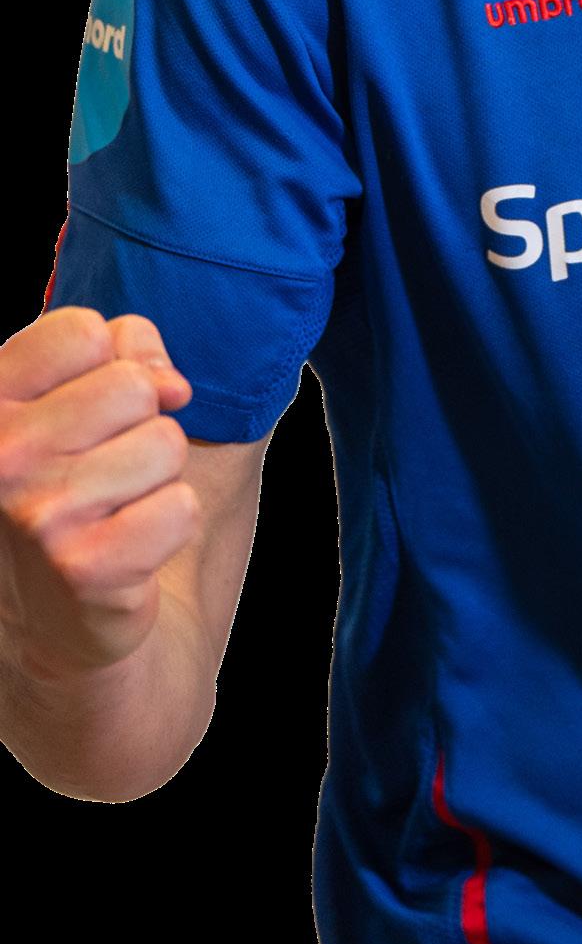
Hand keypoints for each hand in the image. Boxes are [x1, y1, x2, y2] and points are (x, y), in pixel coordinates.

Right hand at [0, 307, 194, 681]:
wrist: (56, 611)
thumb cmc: (73, 481)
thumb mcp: (78, 397)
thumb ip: (125, 352)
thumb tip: (170, 385)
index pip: (82, 332)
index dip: (108, 364)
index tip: (91, 410)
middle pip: (132, 387)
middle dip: (139, 424)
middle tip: (102, 471)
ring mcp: (36, 514)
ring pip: (165, 443)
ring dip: (157, 477)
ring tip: (113, 509)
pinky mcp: (85, 567)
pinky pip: (183, 507)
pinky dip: (173, 525)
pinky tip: (129, 548)